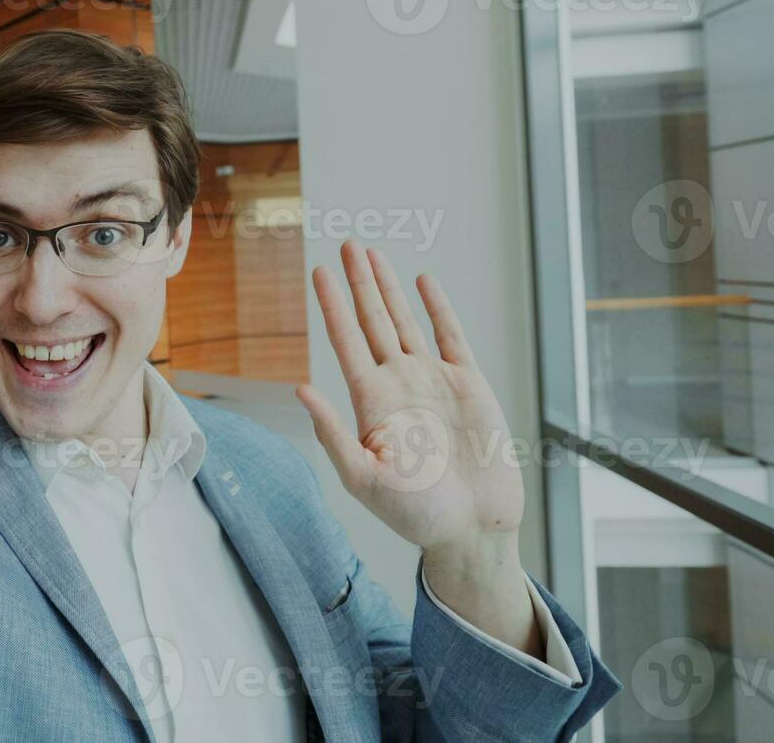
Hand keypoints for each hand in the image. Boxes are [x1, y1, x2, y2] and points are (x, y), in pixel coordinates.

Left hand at [295, 242, 522, 555]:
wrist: (473, 527)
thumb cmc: (417, 514)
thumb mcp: (365, 478)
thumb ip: (334, 432)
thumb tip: (301, 389)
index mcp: (370, 404)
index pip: (346, 342)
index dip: (332, 306)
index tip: (318, 272)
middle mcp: (398, 385)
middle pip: (372, 321)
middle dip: (359, 283)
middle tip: (346, 245)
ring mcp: (432, 381)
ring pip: (405, 321)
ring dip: (388, 288)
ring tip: (372, 254)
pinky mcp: (468, 384)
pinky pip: (451, 336)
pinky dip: (437, 308)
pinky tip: (422, 282)